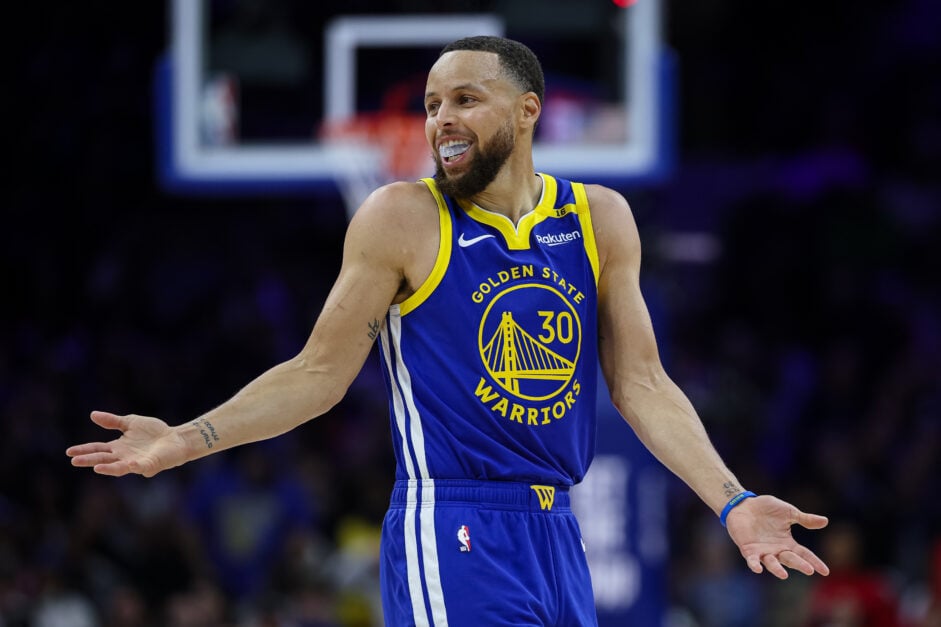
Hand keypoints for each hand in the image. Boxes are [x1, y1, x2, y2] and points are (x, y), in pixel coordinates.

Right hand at [66, 411, 186, 476]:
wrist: (175, 438)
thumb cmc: (154, 432)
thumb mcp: (130, 422)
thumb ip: (113, 421)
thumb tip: (92, 415)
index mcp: (118, 447)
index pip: (98, 449)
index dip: (84, 450)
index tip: (69, 452)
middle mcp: (124, 457)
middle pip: (104, 459)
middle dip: (89, 460)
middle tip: (74, 461)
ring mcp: (136, 462)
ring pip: (119, 467)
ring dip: (108, 468)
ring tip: (96, 467)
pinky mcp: (150, 464)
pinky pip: (140, 467)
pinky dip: (134, 466)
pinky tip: (128, 464)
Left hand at [726, 494, 829, 578]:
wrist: (744, 504)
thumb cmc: (766, 509)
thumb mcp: (789, 512)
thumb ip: (805, 519)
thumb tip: (825, 521)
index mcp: (787, 543)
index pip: (804, 554)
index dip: (814, 562)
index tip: (825, 571)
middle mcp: (776, 550)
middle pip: (790, 560)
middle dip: (799, 565)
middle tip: (809, 570)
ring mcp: (762, 551)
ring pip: (771, 563)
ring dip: (777, 569)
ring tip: (784, 575)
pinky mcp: (748, 549)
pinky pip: (752, 560)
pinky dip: (754, 565)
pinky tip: (758, 569)